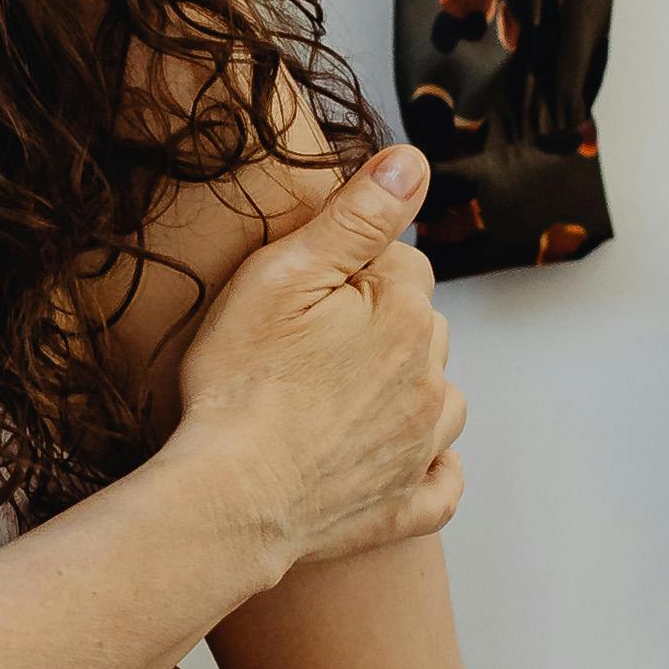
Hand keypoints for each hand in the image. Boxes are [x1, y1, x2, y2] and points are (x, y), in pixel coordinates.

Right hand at [173, 147, 462, 579]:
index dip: (353, 268)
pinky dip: (430, 467)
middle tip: (312, 339)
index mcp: (406, 316)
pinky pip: (440, 484)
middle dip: (383, 323)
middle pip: (424, 327)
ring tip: (349, 392)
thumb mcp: (286, 272)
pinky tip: (404, 457)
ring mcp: (419, 449)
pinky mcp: (402, 507)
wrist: (228, 497)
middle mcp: (430, 381)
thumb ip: (357, 215)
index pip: (403, 263)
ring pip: (440, 398)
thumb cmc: (240, 380)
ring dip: (410, 388)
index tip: (308, 288)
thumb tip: (412, 162)